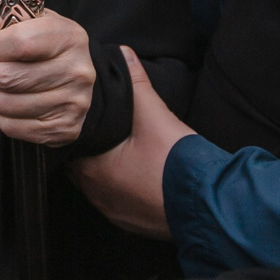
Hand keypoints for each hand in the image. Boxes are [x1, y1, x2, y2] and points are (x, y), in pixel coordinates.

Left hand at [0, 3, 94, 144]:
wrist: (66, 71)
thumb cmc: (31, 39)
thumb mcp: (7, 15)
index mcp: (68, 36)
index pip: (19, 42)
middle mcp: (77, 70)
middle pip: (5, 77)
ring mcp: (74, 102)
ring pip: (4, 104)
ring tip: (1, 83)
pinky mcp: (64, 129)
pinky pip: (10, 127)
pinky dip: (1, 115)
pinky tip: (12, 101)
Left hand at [67, 47, 184, 238]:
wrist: (210, 206)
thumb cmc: (176, 163)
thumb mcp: (155, 116)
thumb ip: (136, 84)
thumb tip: (124, 54)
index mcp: (91, 170)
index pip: (69, 146)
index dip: (78, 132)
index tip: (87, 120)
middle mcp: (96, 196)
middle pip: (82, 167)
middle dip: (93, 151)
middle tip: (108, 133)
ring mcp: (114, 214)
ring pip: (101, 187)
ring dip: (109, 172)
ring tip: (125, 152)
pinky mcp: (133, 225)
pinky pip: (120, 203)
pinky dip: (126, 189)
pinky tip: (141, 176)